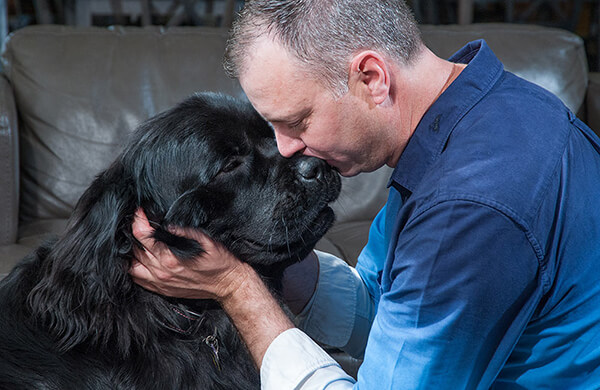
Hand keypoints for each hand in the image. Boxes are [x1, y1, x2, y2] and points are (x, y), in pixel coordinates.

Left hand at [129, 208, 252, 300]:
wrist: (228, 284)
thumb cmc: (220, 262)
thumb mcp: (206, 240)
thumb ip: (184, 231)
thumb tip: (167, 225)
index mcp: (171, 259)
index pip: (143, 237)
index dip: (139, 222)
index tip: (139, 213)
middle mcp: (163, 273)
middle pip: (135, 250)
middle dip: (135, 234)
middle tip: (140, 224)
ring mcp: (162, 283)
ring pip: (132, 267)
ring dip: (132, 253)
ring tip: (138, 242)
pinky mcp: (163, 290)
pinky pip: (139, 281)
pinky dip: (135, 268)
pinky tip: (140, 260)